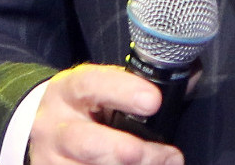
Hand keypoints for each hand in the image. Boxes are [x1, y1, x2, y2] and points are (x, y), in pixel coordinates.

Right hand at [28, 64, 184, 164]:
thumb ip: (137, 86)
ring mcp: (52, 158)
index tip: (153, 101)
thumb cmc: (85, 106)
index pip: (91, 84)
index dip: (122, 91)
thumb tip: (190, 78)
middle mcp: (55, 125)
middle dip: (128, 151)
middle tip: (167, 155)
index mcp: (69, 90)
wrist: (45, 128)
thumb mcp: (102, 87)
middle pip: (88, 143)